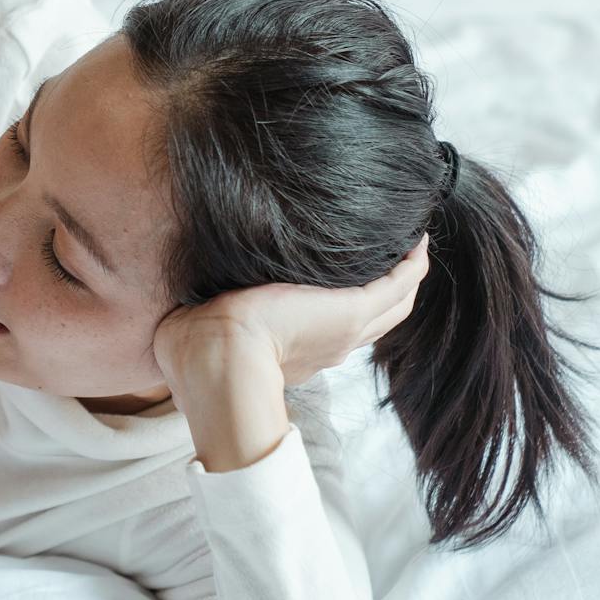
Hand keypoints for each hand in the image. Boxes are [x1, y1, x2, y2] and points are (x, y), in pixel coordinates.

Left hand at [153, 237, 429, 399]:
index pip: (331, 330)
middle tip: (398, 255)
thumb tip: (183, 298)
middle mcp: (329, 345)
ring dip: (407, 273)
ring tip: (412, 242)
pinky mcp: (352, 309)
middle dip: (391, 287)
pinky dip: (411, 261)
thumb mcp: (202, 329)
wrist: (216, 364)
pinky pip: (399, 281)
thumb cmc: (194, 355)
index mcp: (295, 353)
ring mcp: (346, 330)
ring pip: (395, 302)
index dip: (344, 307)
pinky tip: (416, 236)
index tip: (345, 282)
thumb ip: (202, 314)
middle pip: (378, 318)